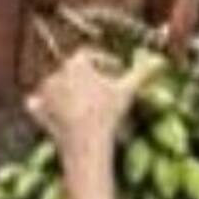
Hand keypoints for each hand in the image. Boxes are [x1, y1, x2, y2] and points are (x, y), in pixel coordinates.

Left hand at [27, 50, 163, 157]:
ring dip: (66, 90)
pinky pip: (37, 104)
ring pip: (56, 85)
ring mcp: (44, 92)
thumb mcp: (127, 90)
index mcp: (76, 63)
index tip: (117, 72)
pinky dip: (42, 106)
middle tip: (102, 89)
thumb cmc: (107, 113)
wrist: (86, 143)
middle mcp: (56, 72)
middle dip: (87, 77)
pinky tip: (51, 110)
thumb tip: (161, 60)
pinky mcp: (37, 112)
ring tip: (83, 102)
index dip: (106, 62)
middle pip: (73, 70)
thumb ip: (143, 73)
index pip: (91, 55)